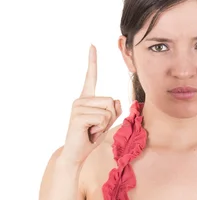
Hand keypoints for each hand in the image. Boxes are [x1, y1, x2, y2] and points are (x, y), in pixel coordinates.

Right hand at [60, 44, 122, 165]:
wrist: (76, 153)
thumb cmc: (91, 137)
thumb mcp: (107, 122)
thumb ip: (114, 110)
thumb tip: (117, 100)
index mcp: (87, 98)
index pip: (91, 76)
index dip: (92, 61)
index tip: (92, 45)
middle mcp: (80, 99)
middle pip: (111, 100)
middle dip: (110, 117)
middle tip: (96, 127)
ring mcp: (78, 106)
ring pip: (108, 110)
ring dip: (105, 124)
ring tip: (92, 130)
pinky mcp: (78, 116)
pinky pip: (102, 118)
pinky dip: (100, 128)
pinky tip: (89, 132)